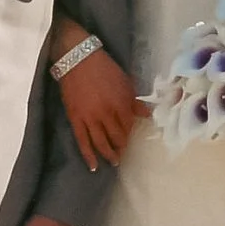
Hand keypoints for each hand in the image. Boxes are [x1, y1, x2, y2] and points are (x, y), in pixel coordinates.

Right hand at [58, 45, 139, 170]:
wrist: (77, 59)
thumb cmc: (104, 68)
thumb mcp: (125, 82)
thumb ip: (135, 101)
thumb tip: (148, 115)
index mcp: (121, 103)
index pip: (129, 126)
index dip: (131, 134)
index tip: (131, 139)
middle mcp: (106, 114)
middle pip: (117, 137)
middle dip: (122, 147)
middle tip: (124, 153)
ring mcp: (90, 118)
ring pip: (101, 143)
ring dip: (109, 154)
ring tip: (114, 162)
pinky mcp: (76, 119)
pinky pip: (82, 141)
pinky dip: (88, 155)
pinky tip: (94, 166)